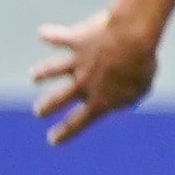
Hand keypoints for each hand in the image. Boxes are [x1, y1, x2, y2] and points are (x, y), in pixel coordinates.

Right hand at [31, 8, 160, 144]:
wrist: (130, 39)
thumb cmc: (141, 65)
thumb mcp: (141, 88)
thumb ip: (130, 97)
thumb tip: (124, 100)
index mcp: (99, 99)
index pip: (78, 122)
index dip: (65, 132)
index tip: (52, 140)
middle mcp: (84, 83)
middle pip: (58, 99)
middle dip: (47, 106)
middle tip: (39, 111)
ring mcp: (78, 62)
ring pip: (52, 70)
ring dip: (42, 73)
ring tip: (34, 76)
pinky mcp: (76, 40)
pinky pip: (59, 38)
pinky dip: (49, 36)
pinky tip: (42, 34)